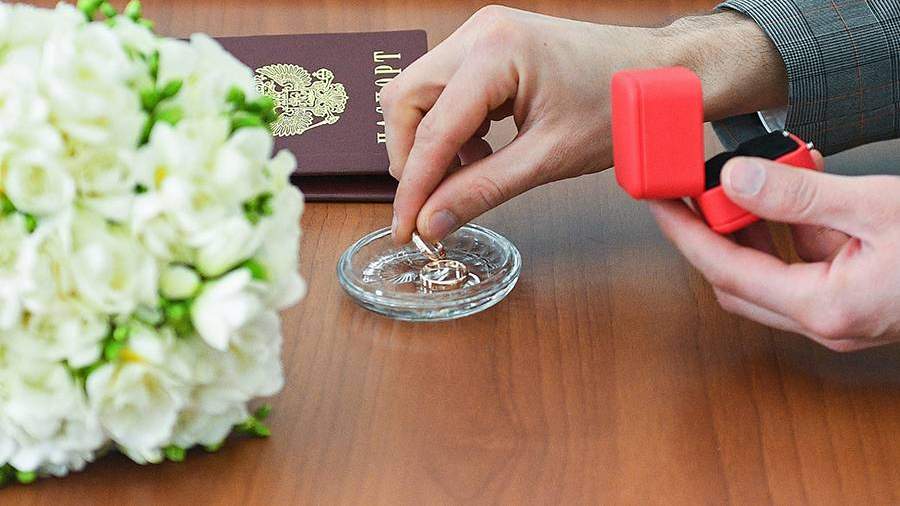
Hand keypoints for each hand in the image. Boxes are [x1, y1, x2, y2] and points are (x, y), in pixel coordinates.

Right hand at [382, 6, 785, 242]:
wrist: (660, 72)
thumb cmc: (620, 106)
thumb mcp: (548, 158)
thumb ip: (483, 190)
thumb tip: (432, 222)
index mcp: (495, 54)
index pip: (431, 131)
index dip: (413, 188)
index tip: (405, 231)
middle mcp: (478, 33)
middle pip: (405, 101)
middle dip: (411, 158)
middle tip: (431, 204)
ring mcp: (481, 33)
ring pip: (419, 93)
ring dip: (430, 142)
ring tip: (467, 175)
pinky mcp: (489, 44)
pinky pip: (445, 87)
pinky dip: (450, 126)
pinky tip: (480, 151)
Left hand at [649, 154, 899, 351]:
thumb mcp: (877, 207)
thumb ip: (800, 196)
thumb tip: (738, 181)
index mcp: (825, 308)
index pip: (725, 270)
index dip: (685, 232)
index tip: (660, 201)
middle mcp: (827, 322)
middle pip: (738, 278)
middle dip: (713, 229)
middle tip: (698, 186)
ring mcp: (842, 316)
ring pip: (771, 272)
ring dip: (756, 226)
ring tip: (754, 177)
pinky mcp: (855, 302)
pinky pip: (805, 267)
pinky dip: (794, 229)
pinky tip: (802, 189)